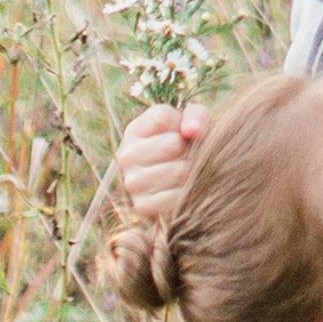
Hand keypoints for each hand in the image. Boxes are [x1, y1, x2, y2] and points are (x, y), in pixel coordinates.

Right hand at [115, 101, 209, 223]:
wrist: (186, 184)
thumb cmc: (188, 145)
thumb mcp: (193, 122)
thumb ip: (196, 115)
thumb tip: (192, 131)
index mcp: (135, 130)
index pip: (163, 118)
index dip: (183, 124)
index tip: (185, 133)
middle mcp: (126, 155)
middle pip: (172, 145)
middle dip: (191, 150)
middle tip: (191, 156)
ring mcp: (132, 182)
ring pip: (178, 171)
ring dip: (193, 172)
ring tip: (190, 171)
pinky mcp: (142, 206)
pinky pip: (176, 196)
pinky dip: (188, 193)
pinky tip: (186, 190)